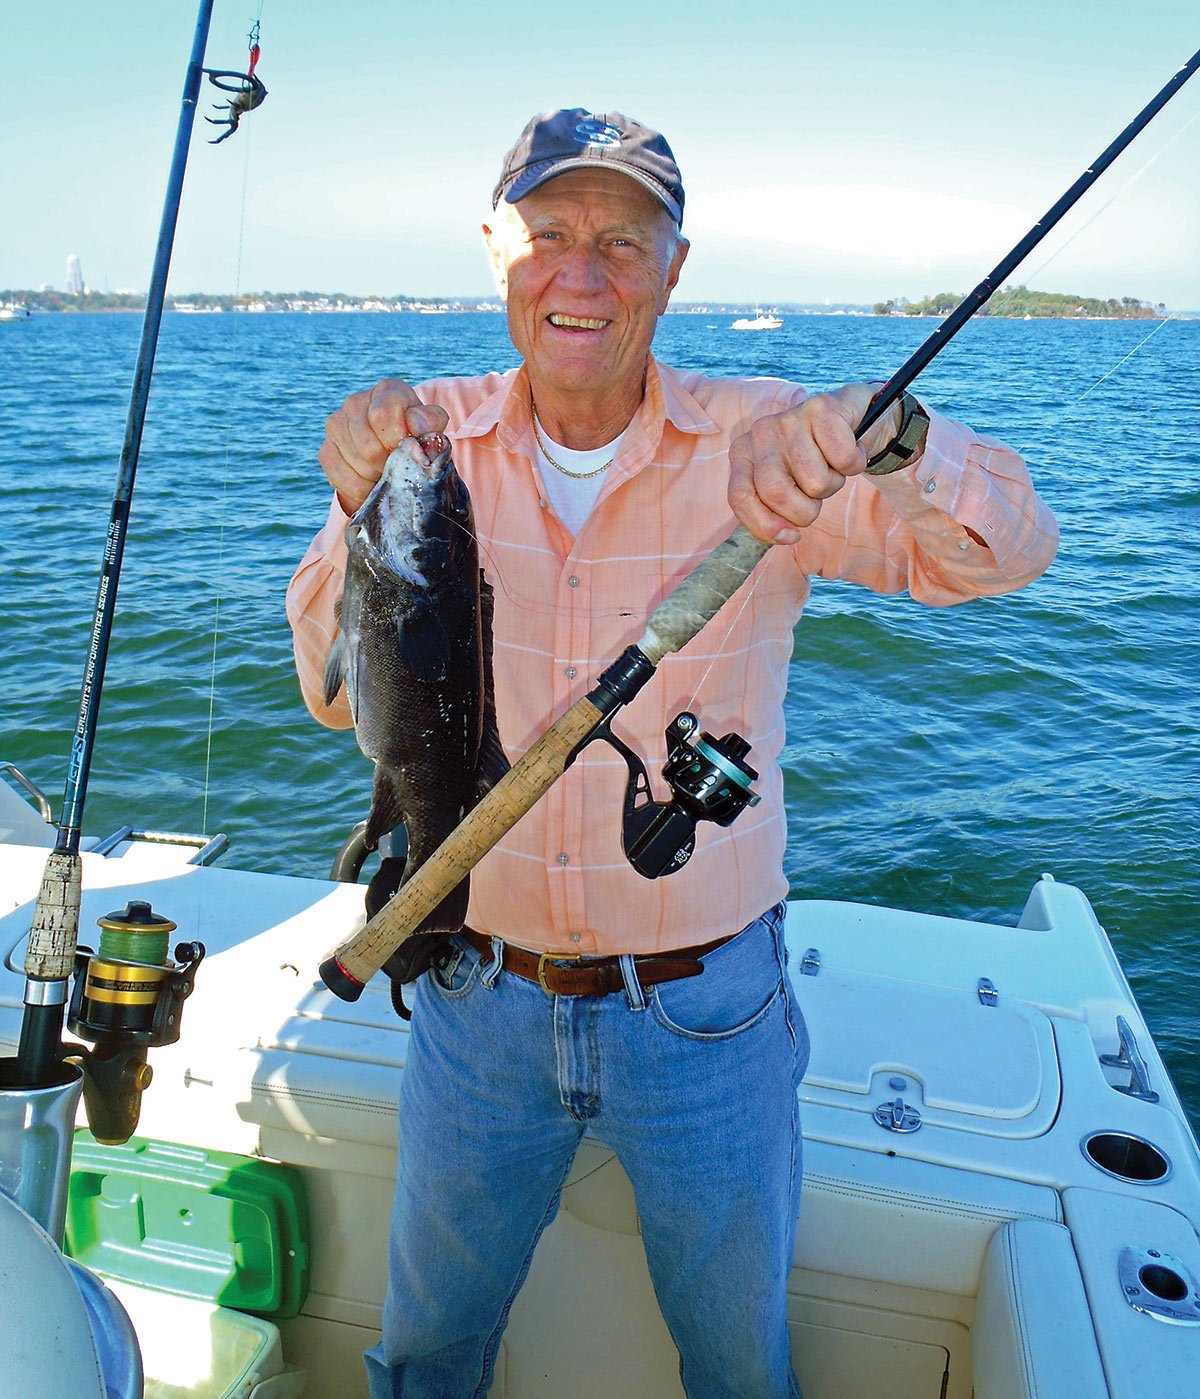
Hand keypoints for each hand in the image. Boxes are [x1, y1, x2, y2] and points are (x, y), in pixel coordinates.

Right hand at [319, 380, 449, 515]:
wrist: (395, 452)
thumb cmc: (416, 437)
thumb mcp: (431, 428)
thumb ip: (430, 422)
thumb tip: (415, 423)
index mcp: (386, 391)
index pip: (383, 414)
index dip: (398, 440)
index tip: (408, 451)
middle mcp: (355, 402)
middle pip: (369, 445)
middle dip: (389, 464)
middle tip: (400, 468)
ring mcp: (336, 425)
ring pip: (357, 463)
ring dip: (378, 477)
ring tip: (388, 473)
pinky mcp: (326, 450)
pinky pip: (342, 478)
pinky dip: (361, 489)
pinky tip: (372, 483)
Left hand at [727, 383, 901, 544]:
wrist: (850, 415)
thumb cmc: (814, 460)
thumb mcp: (787, 486)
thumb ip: (774, 512)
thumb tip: (786, 536)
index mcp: (743, 453)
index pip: (740, 498)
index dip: (765, 525)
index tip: (790, 536)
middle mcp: (760, 433)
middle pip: (776, 493)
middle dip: (804, 511)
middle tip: (815, 497)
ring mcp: (789, 418)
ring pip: (815, 482)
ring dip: (833, 484)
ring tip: (831, 465)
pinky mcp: (821, 409)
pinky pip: (843, 460)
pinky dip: (854, 464)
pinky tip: (848, 447)